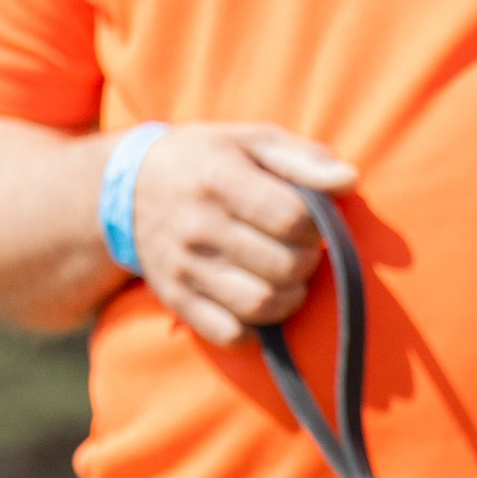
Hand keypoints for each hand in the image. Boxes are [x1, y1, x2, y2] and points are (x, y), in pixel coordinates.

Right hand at [129, 125, 356, 347]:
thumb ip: (304, 159)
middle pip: (286, 266)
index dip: (317, 225)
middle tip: (300, 249)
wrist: (128, 189)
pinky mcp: (177, 301)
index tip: (310, 222)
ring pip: (263, 305)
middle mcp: (198, 227)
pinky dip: (255, 327)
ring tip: (285, 276)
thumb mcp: (252, 142)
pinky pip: (232, 334)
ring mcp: (184, 268)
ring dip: (290, 297)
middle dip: (308, 261)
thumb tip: (349, 181)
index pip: (292, 217)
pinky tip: (258, 300)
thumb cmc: (209, 161)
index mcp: (219, 179)